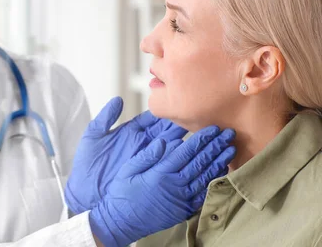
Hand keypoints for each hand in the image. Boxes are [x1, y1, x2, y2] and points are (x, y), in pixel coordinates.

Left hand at [65, 97, 187, 213]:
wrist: (84, 191)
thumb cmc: (86, 164)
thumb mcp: (93, 136)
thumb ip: (106, 117)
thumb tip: (118, 99)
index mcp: (130, 132)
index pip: (151, 118)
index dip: (162, 111)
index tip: (174, 102)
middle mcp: (141, 144)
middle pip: (164, 130)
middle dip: (177, 122)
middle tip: (190, 114)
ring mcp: (146, 158)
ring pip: (168, 145)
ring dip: (180, 138)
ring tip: (192, 129)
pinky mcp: (147, 173)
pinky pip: (163, 163)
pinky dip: (174, 157)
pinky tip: (184, 149)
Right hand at [89, 126, 236, 246]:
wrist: (122, 222)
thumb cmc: (122, 194)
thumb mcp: (128, 170)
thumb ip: (147, 155)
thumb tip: (163, 141)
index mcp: (161, 173)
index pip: (187, 152)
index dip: (202, 139)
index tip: (213, 129)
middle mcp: (175, 185)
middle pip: (201, 162)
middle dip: (216, 146)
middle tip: (228, 134)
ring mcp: (182, 198)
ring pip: (206, 176)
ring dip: (219, 161)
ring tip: (230, 149)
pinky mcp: (184, 209)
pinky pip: (204, 192)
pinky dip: (214, 180)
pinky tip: (221, 170)